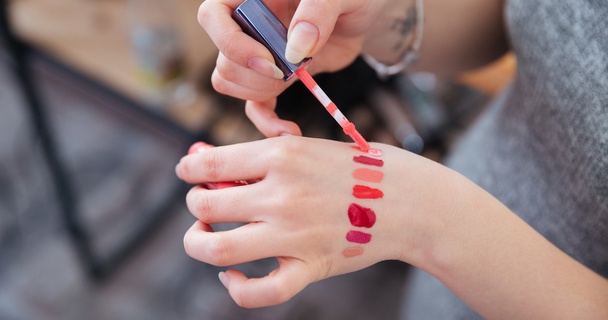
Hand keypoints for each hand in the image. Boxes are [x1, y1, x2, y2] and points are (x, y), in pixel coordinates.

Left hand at [175, 136, 459, 307]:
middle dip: (195, 205)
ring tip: (203, 237)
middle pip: (203, 207)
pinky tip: (232, 276)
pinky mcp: (311, 266)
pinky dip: (236, 288)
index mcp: (281, 155)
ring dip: (197, 244)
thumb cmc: (355, 167)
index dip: (187, 171)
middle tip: (204, 204)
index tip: (189, 174)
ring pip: (217, 250)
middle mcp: (283, 194)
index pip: (208, 166)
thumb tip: (204, 162)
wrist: (408, 199)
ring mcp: (295, 234)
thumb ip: (259, 153)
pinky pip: (261, 291)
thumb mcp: (308, 146)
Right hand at [198, 0, 388, 135]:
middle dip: (259, 75)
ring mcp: (255, 53)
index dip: (233, 44)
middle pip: (224, 61)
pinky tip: (289, 129)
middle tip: (295, 68)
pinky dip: (267, 121)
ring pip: (231, 84)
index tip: (271, 61)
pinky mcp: (272, 77)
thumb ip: (318, 11)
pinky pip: (253, 105)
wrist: (360, 16)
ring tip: (299, 76)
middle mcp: (245, 25)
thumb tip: (296, 47)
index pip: (212, 16)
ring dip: (264, 92)